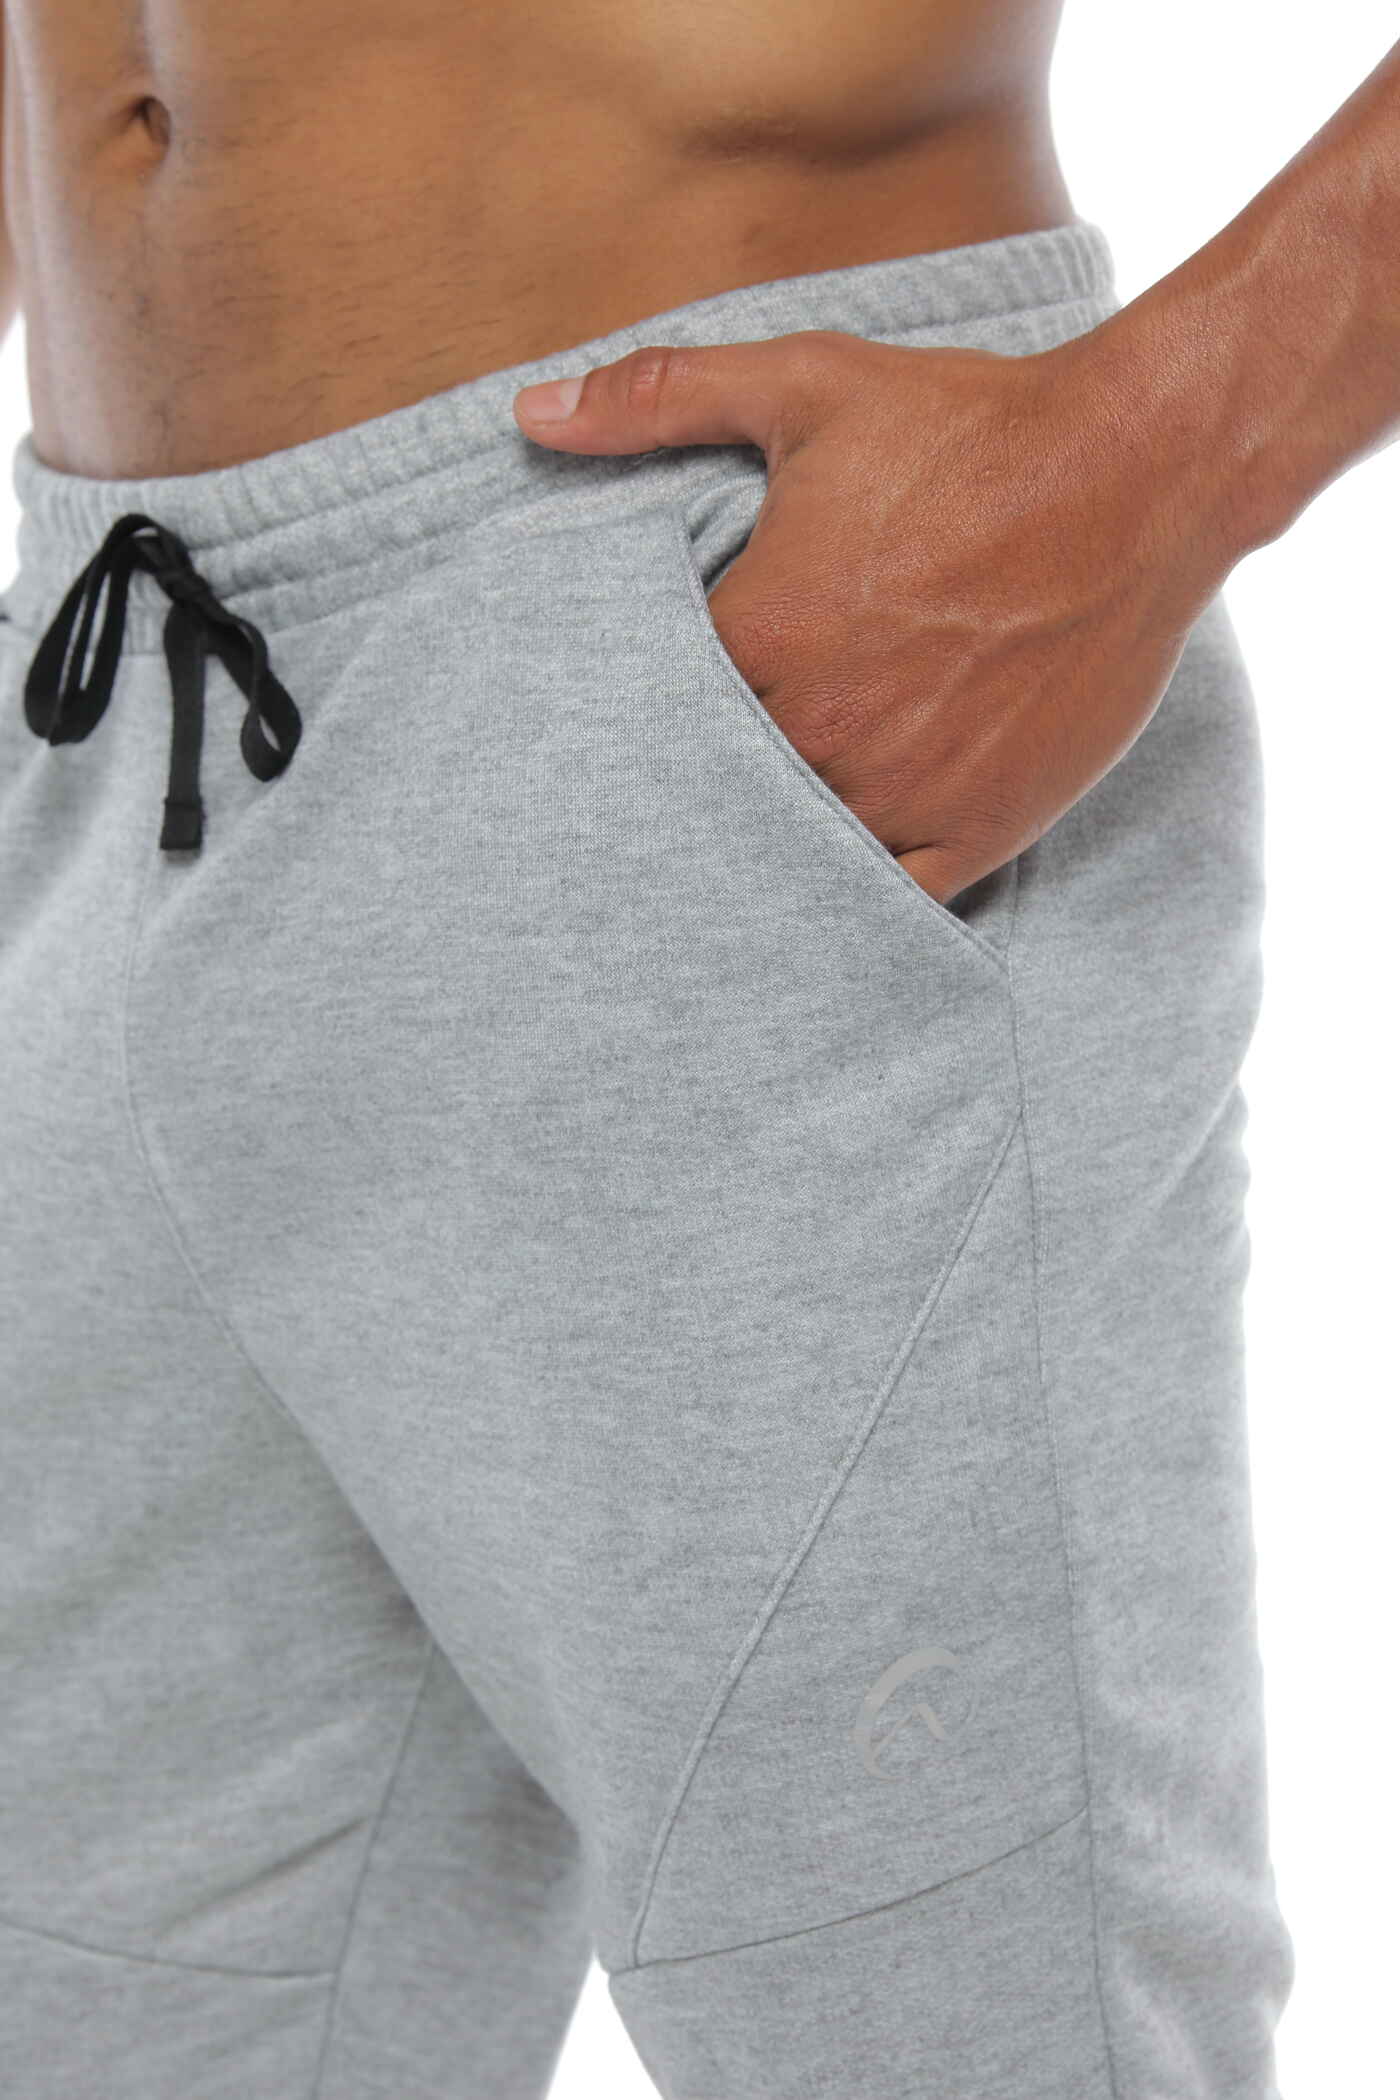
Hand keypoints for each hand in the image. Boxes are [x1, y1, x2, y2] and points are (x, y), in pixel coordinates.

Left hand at [513, 319, 1231, 906]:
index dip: (635, 724)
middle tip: (650, 820)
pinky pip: (891, 903)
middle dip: (688, 798)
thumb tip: (528, 415)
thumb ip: (658, 398)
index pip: (649, 718)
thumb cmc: (969, 429)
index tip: (626, 728)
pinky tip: (822, 907)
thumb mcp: (804, 387)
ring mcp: (899, 793)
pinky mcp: (974, 829)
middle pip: (711, 800)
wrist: (1135, 475)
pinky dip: (854, 909)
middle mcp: (817, 734)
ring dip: (763, 857)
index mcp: (757, 640)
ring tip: (732, 864)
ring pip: (791, 860)